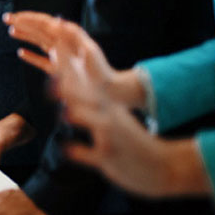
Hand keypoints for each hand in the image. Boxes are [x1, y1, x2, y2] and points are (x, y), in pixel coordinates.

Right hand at [5, 11, 143, 108]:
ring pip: (38, 42)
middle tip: (6, 18)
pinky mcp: (59, 69)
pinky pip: (41, 61)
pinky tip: (21, 53)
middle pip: (39, 30)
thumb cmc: (99, 71)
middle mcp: (62, 44)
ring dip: (25, 35)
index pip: (45, 23)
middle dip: (23, 23)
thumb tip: (58, 21)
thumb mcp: (88, 51)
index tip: (15, 16)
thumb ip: (72, 37)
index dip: (29, 18)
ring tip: (11, 31)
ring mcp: (60, 56)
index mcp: (68, 37)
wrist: (108, 89)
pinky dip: (31, 56)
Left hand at [55, 53, 210, 197]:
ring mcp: (109, 138)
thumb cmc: (130, 139)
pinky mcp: (108, 159)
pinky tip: (65, 148)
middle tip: (52, 78)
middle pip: (88, 98)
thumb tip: (70, 85)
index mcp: (108, 106)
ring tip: (64, 111)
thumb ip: (91, 101)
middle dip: (70, 87)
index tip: (54, 48)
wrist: (163, 166)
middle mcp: (109, 118)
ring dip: (80, 116)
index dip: (69, 67)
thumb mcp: (114, 116)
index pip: (85, 82)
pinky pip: (92, 155)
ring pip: (95, 123)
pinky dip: (79, 152)